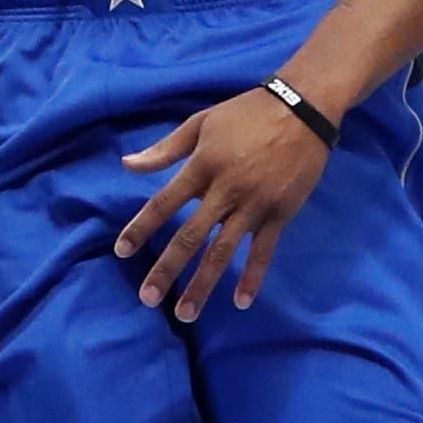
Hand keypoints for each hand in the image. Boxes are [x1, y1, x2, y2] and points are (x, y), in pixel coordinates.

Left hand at [115, 87, 330, 319]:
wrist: (302, 109)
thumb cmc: (245, 113)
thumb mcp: (201, 123)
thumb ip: (165, 149)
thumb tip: (127, 165)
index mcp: (202, 166)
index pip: (163, 202)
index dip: (141, 227)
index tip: (121, 251)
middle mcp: (225, 189)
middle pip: (190, 236)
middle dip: (167, 269)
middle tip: (148, 298)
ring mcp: (254, 204)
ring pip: (223, 251)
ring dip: (203, 284)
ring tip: (186, 313)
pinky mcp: (280, 213)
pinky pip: (263, 251)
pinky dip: (253, 277)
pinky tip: (240, 302)